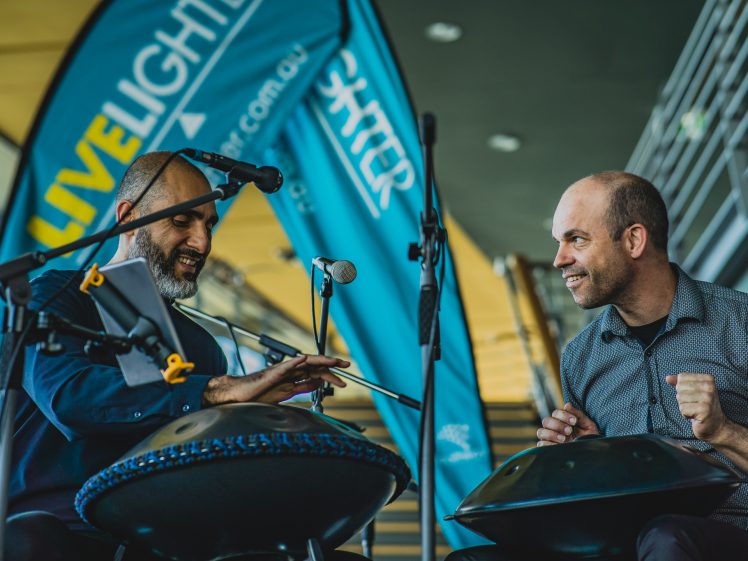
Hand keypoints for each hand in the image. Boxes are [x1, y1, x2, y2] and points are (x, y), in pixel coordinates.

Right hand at [203, 354, 348, 405]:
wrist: (239, 395)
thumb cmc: (259, 394)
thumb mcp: (287, 393)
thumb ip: (303, 387)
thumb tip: (319, 383)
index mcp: (294, 376)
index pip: (316, 373)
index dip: (331, 375)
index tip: (344, 379)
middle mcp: (290, 371)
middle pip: (315, 365)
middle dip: (332, 365)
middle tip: (347, 366)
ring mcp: (281, 370)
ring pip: (304, 362)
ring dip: (320, 361)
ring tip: (334, 361)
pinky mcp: (271, 373)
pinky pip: (285, 366)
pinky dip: (296, 362)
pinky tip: (305, 360)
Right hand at [536, 403, 598, 445]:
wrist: (594, 455)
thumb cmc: (591, 439)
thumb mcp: (588, 425)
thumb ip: (578, 415)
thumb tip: (567, 405)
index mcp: (563, 422)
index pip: (555, 413)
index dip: (563, 415)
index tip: (574, 421)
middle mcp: (555, 429)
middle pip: (546, 421)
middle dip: (557, 425)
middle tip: (569, 431)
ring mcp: (551, 440)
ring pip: (541, 432)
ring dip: (552, 434)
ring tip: (564, 439)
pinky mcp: (549, 450)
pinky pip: (541, 445)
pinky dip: (548, 444)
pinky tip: (559, 445)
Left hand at [666, 373, 726, 441]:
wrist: (716, 425)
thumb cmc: (702, 406)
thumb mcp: (694, 391)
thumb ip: (681, 383)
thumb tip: (668, 378)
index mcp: (708, 379)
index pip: (682, 377)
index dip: (683, 388)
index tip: (694, 395)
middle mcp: (710, 387)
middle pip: (680, 387)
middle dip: (683, 398)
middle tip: (694, 404)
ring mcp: (708, 399)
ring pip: (680, 398)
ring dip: (684, 406)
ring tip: (695, 410)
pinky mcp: (704, 410)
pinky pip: (683, 409)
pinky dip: (686, 414)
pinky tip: (695, 416)